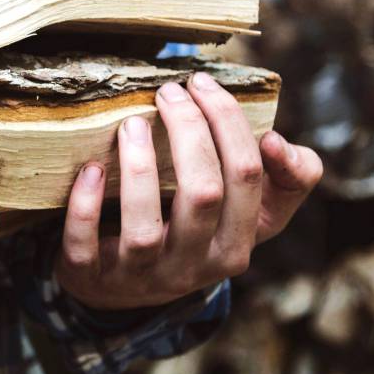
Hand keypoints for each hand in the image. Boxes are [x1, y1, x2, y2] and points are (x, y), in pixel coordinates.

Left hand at [56, 71, 322, 309]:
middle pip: (202, 195)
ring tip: (131, 123)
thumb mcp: (253, 213)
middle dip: (188, 132)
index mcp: (237, 245)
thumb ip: (287, 176)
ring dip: (138, 168)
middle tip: (168, 91)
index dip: (228, 122)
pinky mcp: (93, 279)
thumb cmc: (199, 231)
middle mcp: (194, 266)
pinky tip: (91, 170)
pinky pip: (85, 248)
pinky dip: (86, 207)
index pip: (246, 176)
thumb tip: (276, 140)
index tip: (203, 83)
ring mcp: (141, 277)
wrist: (131, 289)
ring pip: (144, 229)